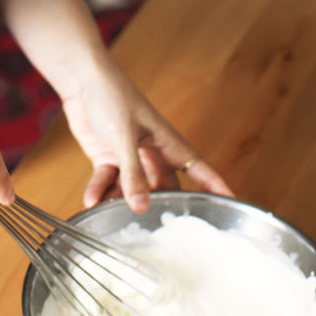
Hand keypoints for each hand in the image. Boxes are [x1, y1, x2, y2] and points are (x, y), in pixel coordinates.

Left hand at [61, 52, 233, 211]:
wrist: (82, 80)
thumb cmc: (113, 97)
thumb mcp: (125, 137)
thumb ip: (133, 173)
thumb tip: (141, 207)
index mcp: (169, 145)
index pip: (201, 171)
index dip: (217, 189)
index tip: (233, 209)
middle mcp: (153, 155)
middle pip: (164, 190)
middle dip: (158, 210)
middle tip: (155, 234)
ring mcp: (130, 158)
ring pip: (131, 191)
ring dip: (119, 203)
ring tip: (108, 219)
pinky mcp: (108, 158)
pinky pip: (107, 182)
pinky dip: (99, 191)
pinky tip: (90, 200)